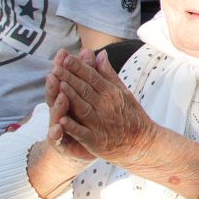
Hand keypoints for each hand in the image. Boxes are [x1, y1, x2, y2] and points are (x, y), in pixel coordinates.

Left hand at [51, 50, 160, 164]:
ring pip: (82, 108)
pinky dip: (72, 127)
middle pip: (84, 90)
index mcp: (112, 93)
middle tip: (55, 67)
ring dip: (69, 97)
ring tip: (57, 86)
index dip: (79, 67)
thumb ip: (109, 74)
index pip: (92, 77)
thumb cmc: (132, 116)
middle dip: (69, 78)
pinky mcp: (96, 141)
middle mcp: (106, 107)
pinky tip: (61, 120)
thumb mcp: (124, 92)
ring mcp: (101, 124)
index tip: (66, 58)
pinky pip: (82, 133)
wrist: (143, 144)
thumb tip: (100, 54)